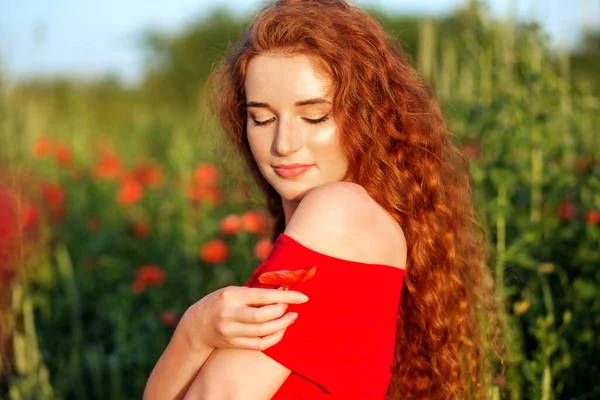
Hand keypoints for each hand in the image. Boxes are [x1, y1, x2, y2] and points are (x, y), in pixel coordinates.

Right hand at [181, 286, 308, 351]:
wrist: (196, 326)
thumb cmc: (220, 302)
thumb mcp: (232, 292)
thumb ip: (253, 293)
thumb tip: (283, 290)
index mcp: (230, 296)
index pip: (263, 296)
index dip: (285, 297)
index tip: (303, 297)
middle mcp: (229, 314)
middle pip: (263, 317)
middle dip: (282, 311)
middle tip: (292, 306)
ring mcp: (230, 331)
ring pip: (263, 332)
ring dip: (282, 325)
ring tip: (291, 317)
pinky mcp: (233, 344)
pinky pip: (259, 344)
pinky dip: (274, 338)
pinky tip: (281, 330)